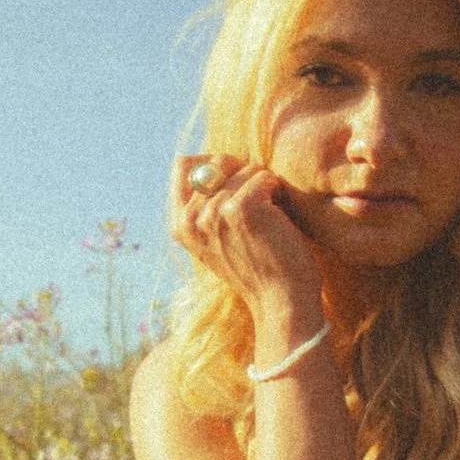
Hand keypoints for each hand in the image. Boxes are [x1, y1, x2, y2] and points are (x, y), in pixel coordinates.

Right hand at [171, 154, 322, 338]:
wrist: (281, 301)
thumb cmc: (258, 266)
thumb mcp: (218, 238)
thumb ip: (205, 205)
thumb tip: (212, 159)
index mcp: (179, 225)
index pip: (184, 165)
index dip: (215, 165)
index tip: (236, 186)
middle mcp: (190, 219)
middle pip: (217, 161)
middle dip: (243, 173)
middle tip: (261, 201)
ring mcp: (213, 213)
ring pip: (243, 168)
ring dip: (264, 185)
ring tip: (271, 215)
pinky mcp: (241, 209)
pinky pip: (262, 176)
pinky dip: (277, 189)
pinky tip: (280, 216)